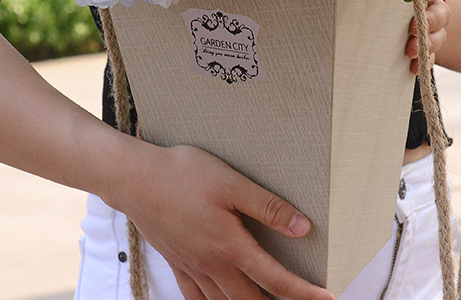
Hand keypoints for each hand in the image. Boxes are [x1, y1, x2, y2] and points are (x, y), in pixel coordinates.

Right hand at [122, 143, 335, 299]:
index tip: (326, 298)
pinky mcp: (176, 262)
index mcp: (229, 245)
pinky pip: (197, 298)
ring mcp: (191, 267)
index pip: (275, 279)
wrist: (134, 178)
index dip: (304, 292)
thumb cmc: (182, 174)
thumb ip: (268, 207)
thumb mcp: (231, 182)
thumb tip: (302, 227)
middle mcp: (211, 265)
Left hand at [405, 0, 450, 74]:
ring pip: (440, 34)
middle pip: (441, 11)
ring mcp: (432, 27)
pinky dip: (424, 60)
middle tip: (413, 28)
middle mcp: (432, 5)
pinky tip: (413, 66)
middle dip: (430, 20)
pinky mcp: (427, 46)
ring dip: (427, 43)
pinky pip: (432, 55)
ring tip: (410, 50)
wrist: (378, 16)